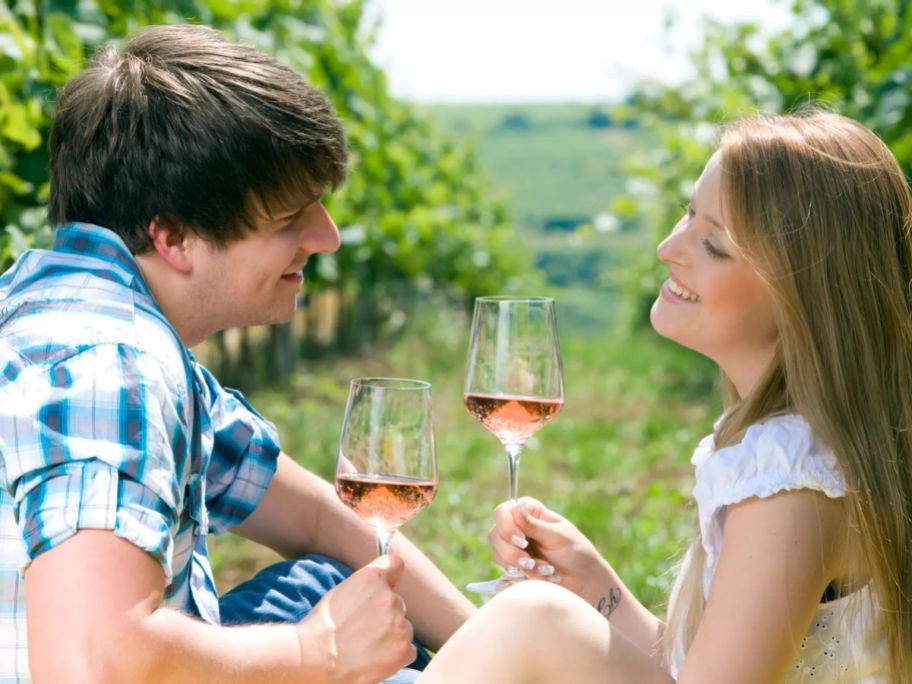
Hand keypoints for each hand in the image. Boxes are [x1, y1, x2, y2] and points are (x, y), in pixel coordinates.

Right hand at [295, 553, 415, 683]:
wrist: (315, 660)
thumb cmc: (322, 628)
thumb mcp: (340, 592)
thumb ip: (366, 584)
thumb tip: (386, 582)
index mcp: (372, 579)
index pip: (395, 564)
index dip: (391, 576)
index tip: (387, 587)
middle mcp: (390, 598)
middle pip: (397, 604)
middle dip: (386, 615)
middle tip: (363, 630)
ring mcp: (399, 624)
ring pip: (403, 628)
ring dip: (391, 636)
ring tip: (365, 647)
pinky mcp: (403, 649)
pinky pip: (408, 650)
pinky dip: (395, 656)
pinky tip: (374, 659)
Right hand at [489, 497, 610, 602]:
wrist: (585, 581)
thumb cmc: (577, 553)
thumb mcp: (558, 537)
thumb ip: (534, 525)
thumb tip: (516, 506)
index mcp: (529, 511)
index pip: (504, 511)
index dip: (507, 526)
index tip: (521, 540)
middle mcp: (518, 526)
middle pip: (495, 533)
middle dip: (512, 551)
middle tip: (530, 561)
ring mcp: (514, 546)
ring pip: (498, 553)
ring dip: (520, 565)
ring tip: (545, 570)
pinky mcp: (515, 565)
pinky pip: (506, 570)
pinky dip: (524, 575)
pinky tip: (543, 576)